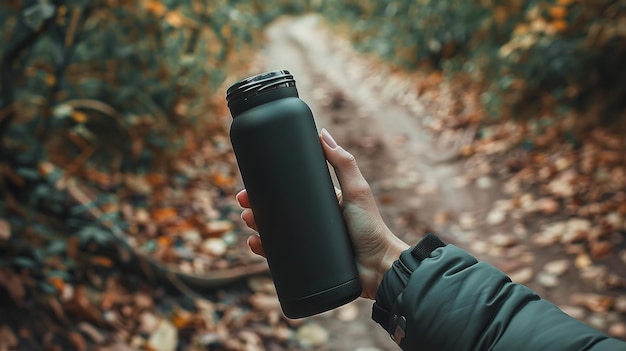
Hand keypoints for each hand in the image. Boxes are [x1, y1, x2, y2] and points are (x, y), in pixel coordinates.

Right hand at [236, 128, 408, 299]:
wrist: (378, 268)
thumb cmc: (371, 228)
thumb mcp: (356, 190)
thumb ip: (343, 163)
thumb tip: (322, 133)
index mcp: (321, 203)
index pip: (289, 192)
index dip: (268, 189)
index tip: (251, 184)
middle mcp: (312, 222)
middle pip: (277, 212)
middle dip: (256, 208)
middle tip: (243, 205)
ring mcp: (308, 243)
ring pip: (274, 233)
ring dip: (256, 226)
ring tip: (248, 222)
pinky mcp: (306, 264)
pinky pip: (279, 257)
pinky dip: (264, 251)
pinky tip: (254, 245)